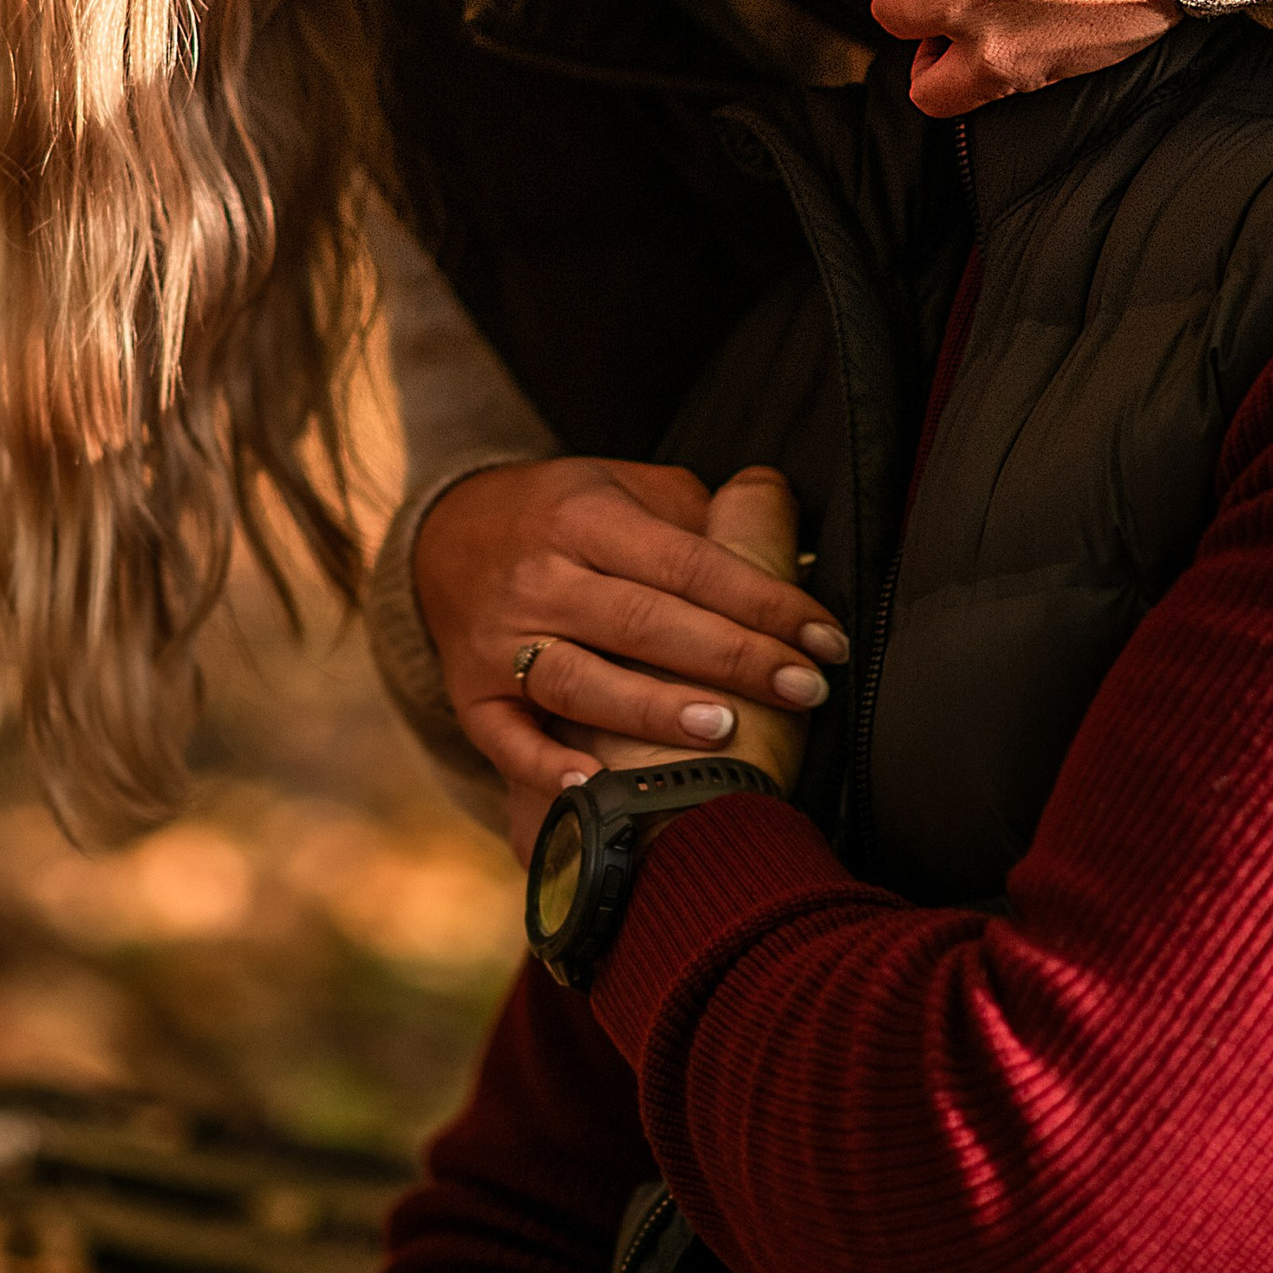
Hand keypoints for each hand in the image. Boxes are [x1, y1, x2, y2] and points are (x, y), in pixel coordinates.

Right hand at [417, 453, 846, 798]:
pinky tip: (594, 784)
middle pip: (643, 620)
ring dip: (651, 708)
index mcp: (586, 515)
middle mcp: (541, 575)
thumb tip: (793, 553)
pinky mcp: (472, 695)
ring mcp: (500, 639)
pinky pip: (505, 737)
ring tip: (724, 731)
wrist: (446, 536)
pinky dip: (544, 765)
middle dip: (732, 657)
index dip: (762, 600)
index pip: (688, 562)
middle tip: (806, 690)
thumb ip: (697, 519)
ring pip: (578, 678)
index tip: (825, 640)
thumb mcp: (623, 488)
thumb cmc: (569, 516)